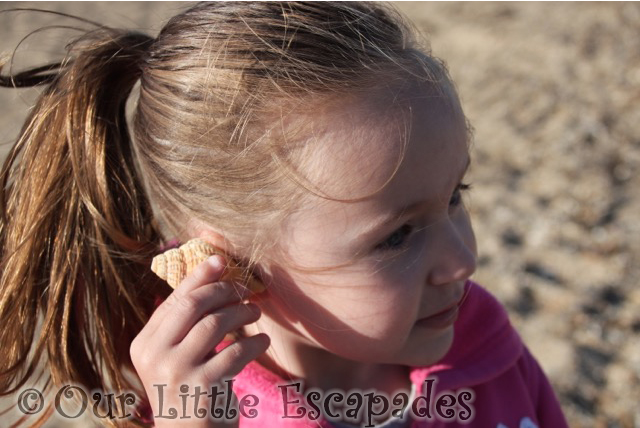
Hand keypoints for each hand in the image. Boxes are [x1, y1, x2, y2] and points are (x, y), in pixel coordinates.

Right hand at [131, 255, 269, 426]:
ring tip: (255, 313)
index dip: (199, 276)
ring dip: (241, 314)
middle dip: (224, 291)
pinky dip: (254, 344)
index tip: (221, 260)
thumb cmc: (189, 388)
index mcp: (144, 343)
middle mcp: (154, 356)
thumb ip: (185, 322)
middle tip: (246, 290)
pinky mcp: (200, 388)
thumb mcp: (176, 355)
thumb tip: (211, 272)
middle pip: (193, 305)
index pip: (174, 300)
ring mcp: (175, 373)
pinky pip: (234, 353)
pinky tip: (262, 341)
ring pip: (215, 324)